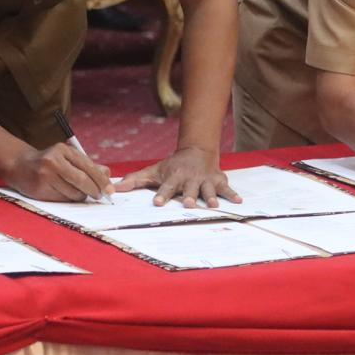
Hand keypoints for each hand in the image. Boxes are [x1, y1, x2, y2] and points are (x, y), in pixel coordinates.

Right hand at [5, 143, 112, 202]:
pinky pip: (61, 199)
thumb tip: (107, 174)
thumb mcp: (68, 157)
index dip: (101, 180)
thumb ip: (88, 165)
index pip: (87, 166)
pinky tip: (66, 194)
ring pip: (72, 192)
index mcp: (63, 150)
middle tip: (100, 196)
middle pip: (81, 180)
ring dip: (81, 196)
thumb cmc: (49, 161)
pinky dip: (69, 199)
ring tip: (80, 193)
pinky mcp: (39, 189)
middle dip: (94, 190)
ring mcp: (45, 175)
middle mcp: (53, 161)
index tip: (110, 189)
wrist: (19, 165)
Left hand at [115, 145, 238, 207]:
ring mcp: (205, 179)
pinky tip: (239, 201)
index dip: (162, 195)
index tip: (157, 203)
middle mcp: (190, 178)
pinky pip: (227, 187)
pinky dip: (232, 194)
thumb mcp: (154, 170)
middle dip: (190, 196)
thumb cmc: (172, 165)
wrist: (197, 150)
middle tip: (188, 205)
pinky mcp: (218, 180)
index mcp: (174, 177)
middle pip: (189, 189)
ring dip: (211, 196)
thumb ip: (135, 180)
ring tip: (214, 205)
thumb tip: (115, 188)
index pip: (166, 187)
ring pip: (208, 189)